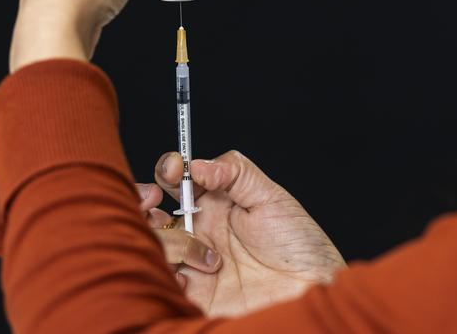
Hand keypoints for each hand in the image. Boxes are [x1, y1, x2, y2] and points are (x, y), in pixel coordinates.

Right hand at [148, 150, 345, 317]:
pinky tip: (197, 274)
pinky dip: (172, 273)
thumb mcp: (271, 197)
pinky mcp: (196, 293)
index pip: (176, 181)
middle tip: (157, 201)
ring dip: (172, 241)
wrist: (311, 286)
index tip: (176, 169)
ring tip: (210, 255)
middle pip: (151, 210)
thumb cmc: (297, 242)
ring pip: (155, 242)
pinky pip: (165, 280)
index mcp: (214, 203)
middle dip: (145, 201)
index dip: (169, 170)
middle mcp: (198, 230)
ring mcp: (194, 260)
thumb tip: (198, 164)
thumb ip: (235, 172)